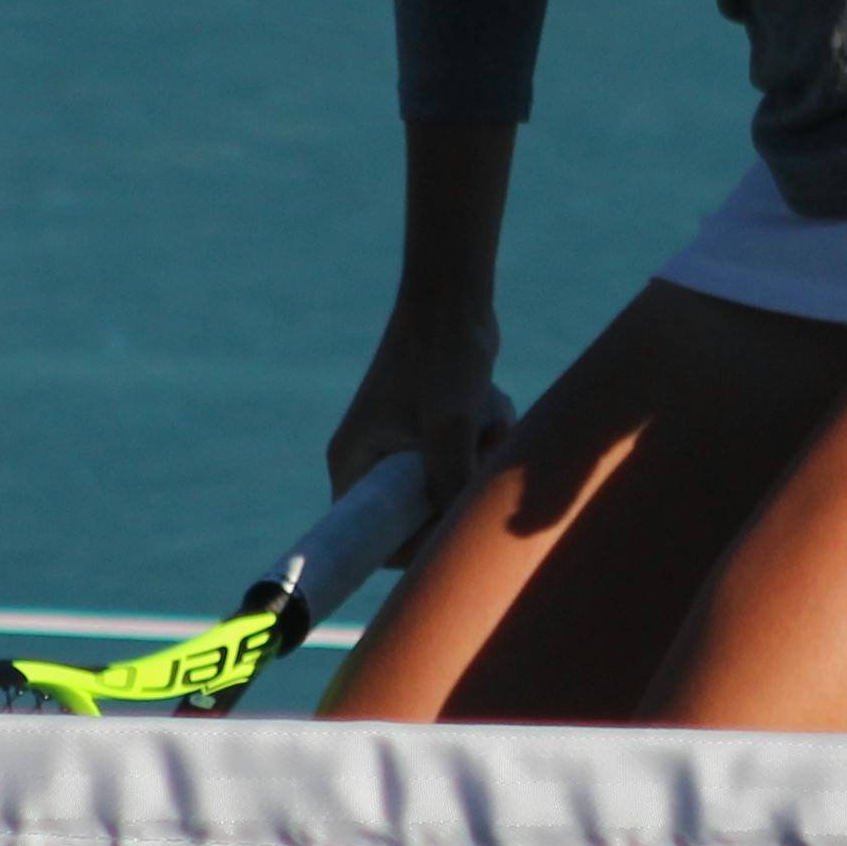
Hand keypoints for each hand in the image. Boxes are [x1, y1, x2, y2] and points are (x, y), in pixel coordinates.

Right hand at [330, 301, 511, 540]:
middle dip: (457, 494)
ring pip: (450, 484)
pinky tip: (492, 409)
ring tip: (488, 424)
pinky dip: (484, 441)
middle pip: (418, 515)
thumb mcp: (450, 425)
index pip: (370, 535)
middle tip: (477, 458)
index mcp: (354, 462)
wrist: (454, 299)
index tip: (450, 527)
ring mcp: (403, 445)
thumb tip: (458, 534)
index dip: (410, 546)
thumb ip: (452, 480)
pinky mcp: (432, 431)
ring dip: (479, 462)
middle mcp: (371, 459)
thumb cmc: (442, 356)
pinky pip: (463, 459)